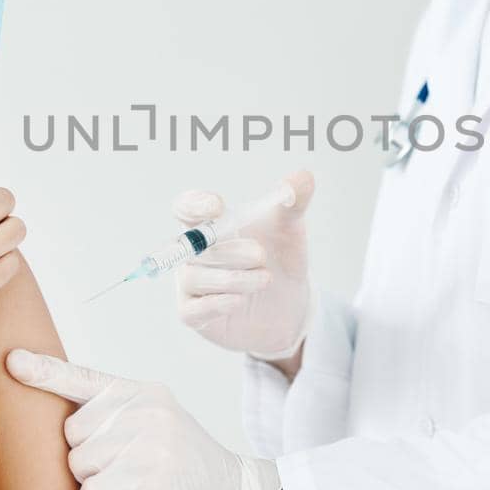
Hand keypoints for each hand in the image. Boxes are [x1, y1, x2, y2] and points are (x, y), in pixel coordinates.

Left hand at [3, 349, 282, 489]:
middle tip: (122, 468)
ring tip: (131, 485)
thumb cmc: (188, 466)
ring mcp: (145, 443)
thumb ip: (118, 414)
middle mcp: (143, 410)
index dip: (42, 371)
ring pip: (77, 464)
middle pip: (71, 433)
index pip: (84, 379)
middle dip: (85, 457)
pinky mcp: (143, 480)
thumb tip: (66, 426)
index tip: (10, 361)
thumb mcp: (160, 422)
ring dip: (93, 485)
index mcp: (142, 392)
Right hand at [172, 171, 315, 360]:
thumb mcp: (290, 230)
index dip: (194, 205)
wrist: (288, 306)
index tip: (218, 208)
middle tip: (260, 255)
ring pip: (195, 278)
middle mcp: (193, 252)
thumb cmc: (279, 259)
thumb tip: (303, 176)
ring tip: (265, 279)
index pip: (185, 207)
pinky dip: (218, 303)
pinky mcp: (192, 314)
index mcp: (210, 224)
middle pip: (193, 246)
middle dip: (228, 250)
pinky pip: (194, 309)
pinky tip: (241, 300)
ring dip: (233, 278)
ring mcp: (190, 283)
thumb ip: (293, 202)